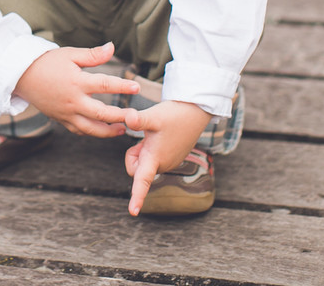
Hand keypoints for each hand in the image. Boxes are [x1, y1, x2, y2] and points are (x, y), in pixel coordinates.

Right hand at [14, 42, 139, 136]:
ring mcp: (65, 113)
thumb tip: (112, 47)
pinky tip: (100, 130)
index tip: (137, 88)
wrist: (20, 75)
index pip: (105, 85)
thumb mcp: (69, 54)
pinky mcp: (60, 119)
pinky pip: (78, 130)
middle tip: (136, 118)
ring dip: (108, 131)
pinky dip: (91, 132)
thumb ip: (92, 55)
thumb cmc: (46, 62)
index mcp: (76, 82)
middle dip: (120, 117)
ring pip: (90, 128)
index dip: (123, 87)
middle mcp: (72, 101)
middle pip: (101, 114)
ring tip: (122, 129)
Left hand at [123, 100, 211, 215]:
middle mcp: (162, 164)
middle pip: (134, 169)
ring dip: (142, 151)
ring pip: (143, 163)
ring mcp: (168, 162)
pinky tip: (160, 135)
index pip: (143, 182)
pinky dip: (150, 149)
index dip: (137, 197)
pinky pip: (152, 158)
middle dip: (133, 156)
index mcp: (156, 158)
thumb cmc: (173, 115)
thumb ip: (139, 119)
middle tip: (144, 138)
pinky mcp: (171, 158)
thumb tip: (128, 117)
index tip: (133, 212)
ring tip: (154, 135)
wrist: (194, 111)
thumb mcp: (153, 116)